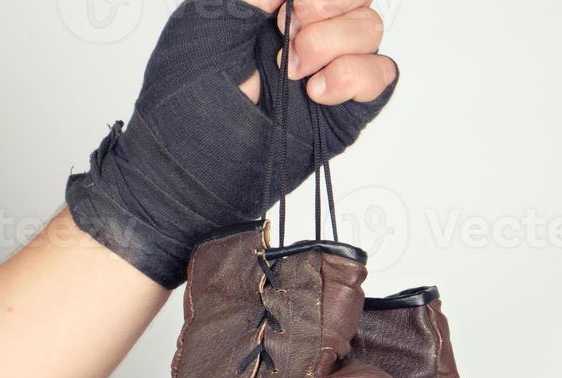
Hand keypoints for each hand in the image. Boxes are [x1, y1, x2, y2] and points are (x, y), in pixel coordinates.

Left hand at [65, 0, 398, 288]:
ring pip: (370, 30)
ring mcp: (325, 74)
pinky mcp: (340, 113)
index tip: (285, 5)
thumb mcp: (206, 25)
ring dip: (333, 43)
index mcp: (271, 9)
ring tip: (292, 73)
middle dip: (327, 7)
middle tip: (288, 35)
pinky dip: (357, 75)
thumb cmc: (180, 112)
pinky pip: (381, 77)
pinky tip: (318, 91)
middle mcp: (303, 36)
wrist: (187, 176)